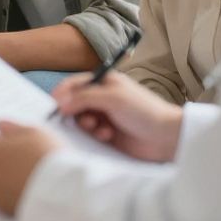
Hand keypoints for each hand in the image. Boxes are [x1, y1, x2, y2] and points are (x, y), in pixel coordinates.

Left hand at [0, 121, 61, 214]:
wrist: (61, 194)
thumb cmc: (48, 160)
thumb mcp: (34, 132)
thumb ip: (13, 127)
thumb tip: (0, 125)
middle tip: (18, 155)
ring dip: (3, 175)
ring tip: (27, 173)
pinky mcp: (2, 208)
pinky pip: (1, 196)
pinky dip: (9, 191)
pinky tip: (27, 188)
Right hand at [51, 71, 184, 161]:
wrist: (166, 137)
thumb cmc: (143, 110)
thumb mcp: (112, 98)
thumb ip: (84, 97)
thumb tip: (59, 104)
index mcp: (104, 82)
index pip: (74, 84)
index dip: (62, 94)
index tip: (55, 107)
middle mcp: (102, 97)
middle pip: (73, 103)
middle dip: (74, 112)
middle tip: (82, 120)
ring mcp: (104, 116)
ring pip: (80, 119)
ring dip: (86, 124)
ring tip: (99, 129)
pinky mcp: (106, 134)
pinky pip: (89, 134)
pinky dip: (95, 134)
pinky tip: (107, 136)